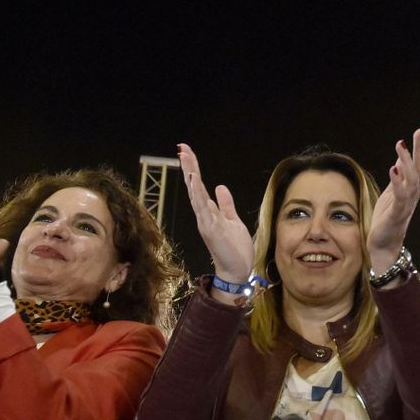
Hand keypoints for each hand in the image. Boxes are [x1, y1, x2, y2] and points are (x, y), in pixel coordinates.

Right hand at [178, 144, 254, 288]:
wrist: (237, 270)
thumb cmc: (234, 248)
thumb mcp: (233, 220)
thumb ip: (226, 204)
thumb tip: (220, 187)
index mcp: (209, 212)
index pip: (199, 186)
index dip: (193, 169)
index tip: (187, 151)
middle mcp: (204, 215)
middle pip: (194, 187)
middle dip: (189, 167)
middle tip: (182, 148)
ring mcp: (206, 222)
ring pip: (196, 196)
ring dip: (192, 178)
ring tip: (186, 160)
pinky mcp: (211, 230)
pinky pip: (204, 210)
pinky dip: (198, 196)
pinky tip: (195, 183)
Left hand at [367, 128, 419, 275]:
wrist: (383, 244)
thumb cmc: (388, 217)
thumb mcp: (392, 191)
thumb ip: (399, 175)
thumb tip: (401, 157)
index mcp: (412, 186)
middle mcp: (413, 192)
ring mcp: (407, 202)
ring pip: (411, 178)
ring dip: (406, 160)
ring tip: (400, 144)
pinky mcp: (397, 212)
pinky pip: (399, 194)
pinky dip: (397, 181)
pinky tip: (393, 169)